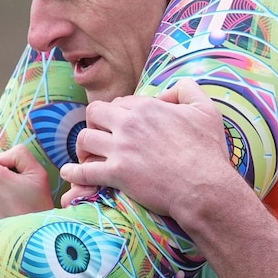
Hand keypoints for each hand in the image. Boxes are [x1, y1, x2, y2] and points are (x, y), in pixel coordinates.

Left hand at [61, 80, 243, 221]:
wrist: (204, 188)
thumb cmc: (208, 152)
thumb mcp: (206, 110)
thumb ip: (187, 89)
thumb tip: (168, 91)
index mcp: (147, 106)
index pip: (120, 102)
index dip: (119, 113)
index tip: (122, 127)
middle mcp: (129, 123)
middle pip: (94, 113)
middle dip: (95, 123)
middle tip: (100, 137)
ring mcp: (121, 149)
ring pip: (85, 139)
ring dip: (84, 147)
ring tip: (87, 155)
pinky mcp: (117, 174)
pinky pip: (84, 170)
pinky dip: (74, 172)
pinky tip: (70, 173)